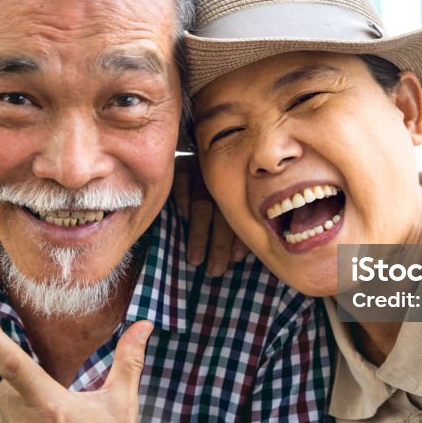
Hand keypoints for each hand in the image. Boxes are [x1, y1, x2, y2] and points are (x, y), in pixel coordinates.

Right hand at [172, 153, 248, 275]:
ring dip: (199, 233)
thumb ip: (234, 225)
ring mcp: (202, 173)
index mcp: (239, 192)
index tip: (235, 259)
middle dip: (219, 244)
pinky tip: (182, 218)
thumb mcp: (228, 204)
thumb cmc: (216, 191)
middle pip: (223, 215)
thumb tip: (236, 258)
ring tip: (195, 260)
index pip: (240, 219)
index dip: (239, 239)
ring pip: (202, 203)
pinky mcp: (181, 166)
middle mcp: (222, 183)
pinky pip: (182, 181)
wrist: (196, 151)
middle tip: (214, 271)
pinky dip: (182, 199)